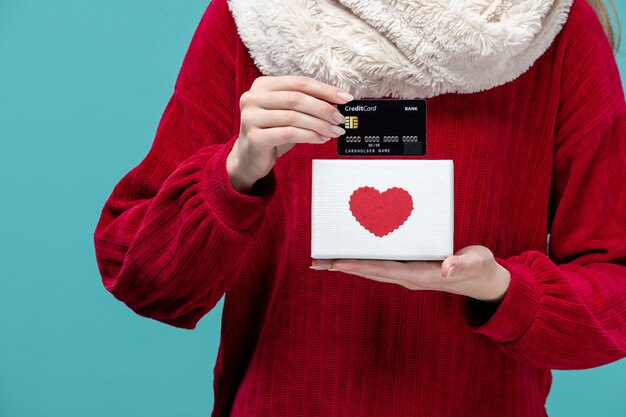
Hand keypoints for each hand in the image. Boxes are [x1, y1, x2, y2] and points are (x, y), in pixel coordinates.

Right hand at [227, 75, 353, 192]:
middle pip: (296, 98)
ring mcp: (251, 117)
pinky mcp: (254, 137)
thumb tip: (336, 104)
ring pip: (293, 117)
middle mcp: (253, 98)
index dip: (325, 90)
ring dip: (319, 124)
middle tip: (340, 118)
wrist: (250, 157)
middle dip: (323, 108)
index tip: (345, 98)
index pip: (299, 83)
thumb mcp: (289, 114)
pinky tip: (320, 139)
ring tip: (333, 131)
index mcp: (263, 85)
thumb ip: (307, 105)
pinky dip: (309, 136)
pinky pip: (288, 133)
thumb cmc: (272, 132)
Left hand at [311, 245, 510, 301]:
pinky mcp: (408, 269)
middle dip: (343, 268)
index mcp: (420, 275)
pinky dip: (361, 262)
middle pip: (369, 272)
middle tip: (316, 264)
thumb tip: (447, 268)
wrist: (482, 280)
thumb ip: (462, 264)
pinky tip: (350, 258)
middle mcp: (408, 277)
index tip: (337, 263)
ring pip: (371, 270)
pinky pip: (379, 266)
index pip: (383, 270)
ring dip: (347, 266)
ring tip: (324, 262)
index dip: (359, 266)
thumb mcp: (475, 262)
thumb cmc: (478, 268)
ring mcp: (406, 275)